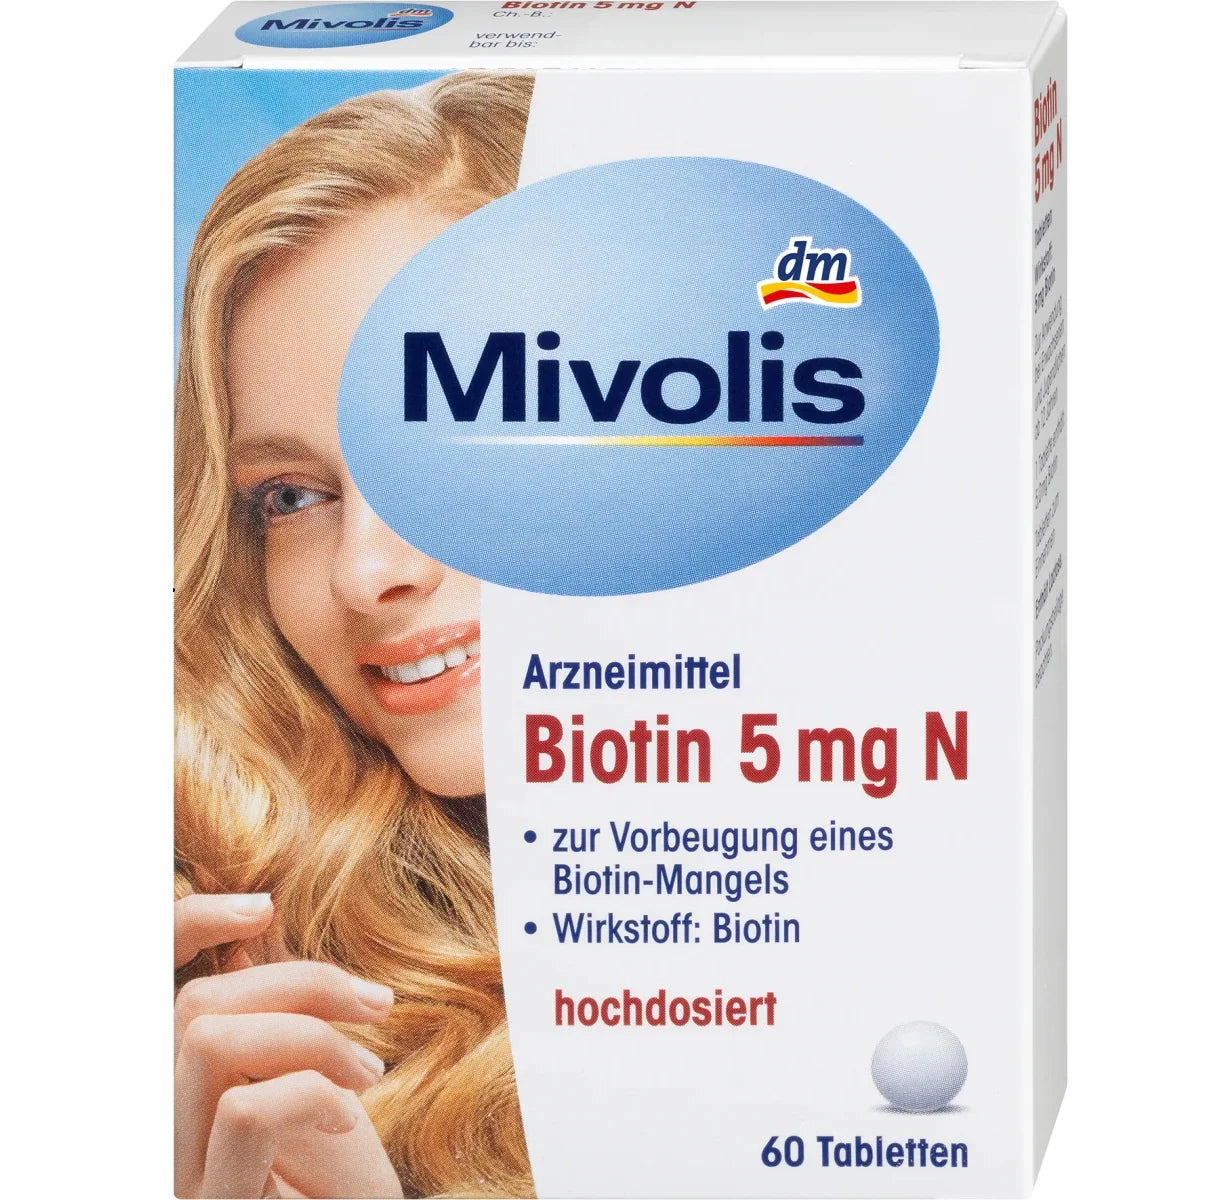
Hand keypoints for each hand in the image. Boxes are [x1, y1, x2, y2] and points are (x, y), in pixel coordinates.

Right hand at [174, 893, 403, 1197]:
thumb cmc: (337, 1180)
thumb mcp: (309, 1082)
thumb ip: (270, 1024)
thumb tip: (247, 941)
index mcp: (183, 1087)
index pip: (150, 989)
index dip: (184, 926)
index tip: (261, 907)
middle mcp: (160, 1128)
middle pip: (196, 1003)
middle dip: (301, 980)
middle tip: (374, 1007)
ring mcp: (177, 1172)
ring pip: (207, 1040)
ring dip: (310, 1033)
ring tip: (366, 1069)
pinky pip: (245, 1113)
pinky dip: (310, 1091)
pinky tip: (350, 1118)